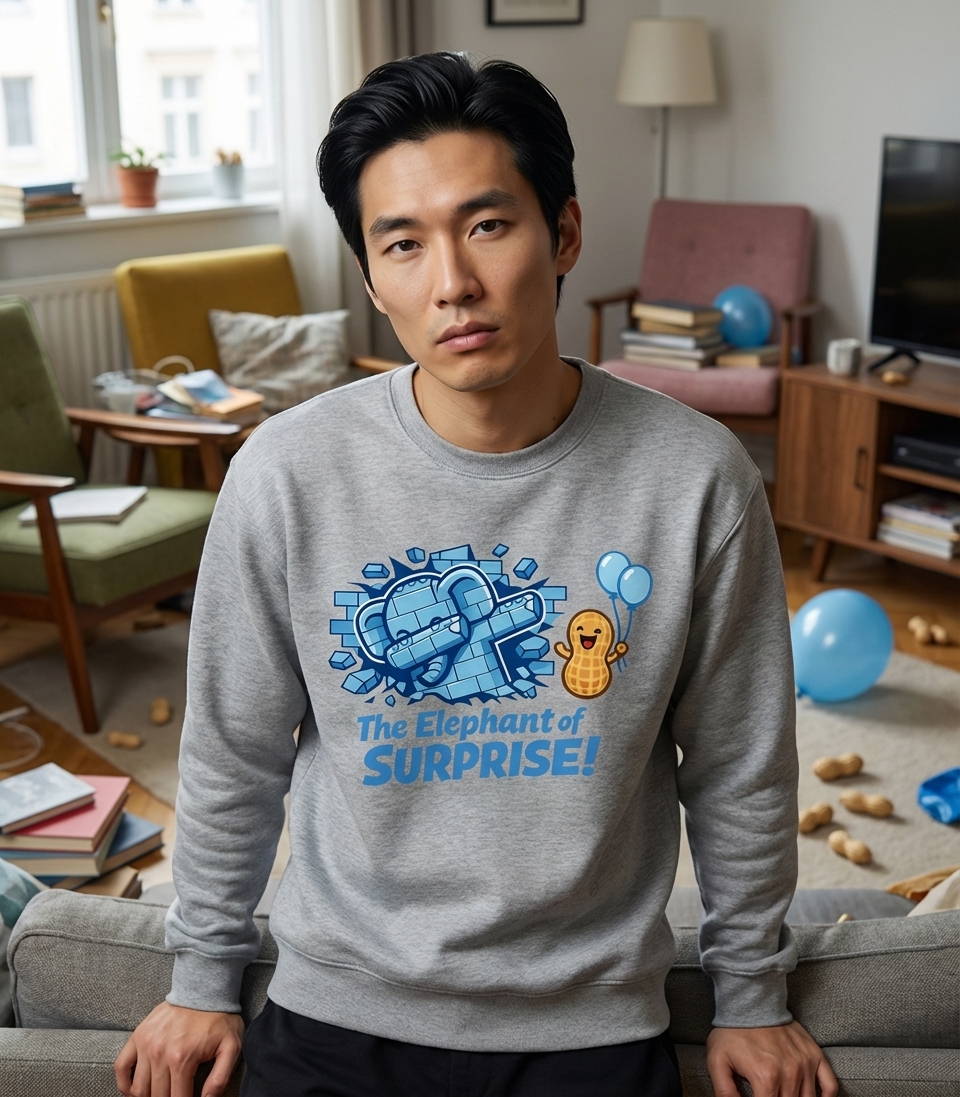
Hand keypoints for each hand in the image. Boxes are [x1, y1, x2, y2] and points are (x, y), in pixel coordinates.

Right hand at [114, 1001, 243, 1096]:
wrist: (204, 989)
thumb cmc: (219, 1018)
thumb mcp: (231, 1046)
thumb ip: (220, 1078)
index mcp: (182, 1059)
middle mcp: (159, 1054)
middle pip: (157, 1096)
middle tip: (178, 1093)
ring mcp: (146, 1045)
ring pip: (139, 1089)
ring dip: (148, 1096)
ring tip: (162, 1092)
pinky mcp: (138, 1036)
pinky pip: (121, 1067)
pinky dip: (125, 1084)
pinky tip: (136, 1091)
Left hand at [706, 1021, 837, 1096]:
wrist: (750, 1000)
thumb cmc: (732, 1031)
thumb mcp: (717, 1060)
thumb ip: (724, 1091)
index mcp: (766, 1077)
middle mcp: (789, 1073)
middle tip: (770, 1093)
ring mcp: (805, 1064)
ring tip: (783, 1094)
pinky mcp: (815, 1055)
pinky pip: (830, 1086)